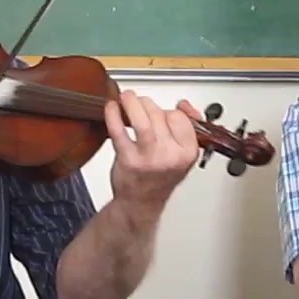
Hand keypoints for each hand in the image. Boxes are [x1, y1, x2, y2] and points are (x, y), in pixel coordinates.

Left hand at [103, 91, 201, 212]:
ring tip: (126, 97)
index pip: (180, 117)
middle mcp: (170, 155)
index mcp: (187, 152)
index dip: (169, 110)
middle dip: (147, 104)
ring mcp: (148, 157)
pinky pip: (119, 131)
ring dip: (132, 103)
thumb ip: (187, 127)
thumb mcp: (182, 154)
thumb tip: (184, 106)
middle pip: (159, 114)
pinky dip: (113, 115)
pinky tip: (112, 108)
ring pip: (142, 120)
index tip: (161, 111)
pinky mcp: (128, 159)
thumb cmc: (160, 177)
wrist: (142, 201)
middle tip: (139, 104)